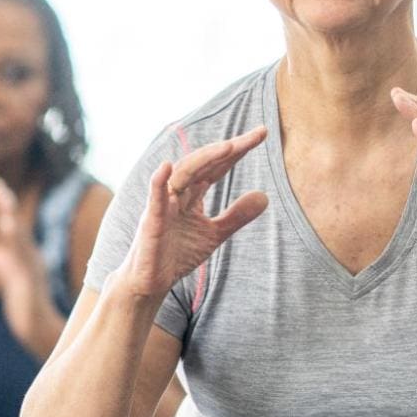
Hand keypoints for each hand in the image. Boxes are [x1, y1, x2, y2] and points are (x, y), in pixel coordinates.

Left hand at [0, 178, 62, 353]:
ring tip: (3, 208)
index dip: (4, 207)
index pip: (13, 229)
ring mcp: (32, 274)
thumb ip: (4, 268)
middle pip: (17, 229)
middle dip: (6, 207)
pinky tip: (3, 245)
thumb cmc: (27, 312)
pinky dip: (14, 256)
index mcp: (25, 259)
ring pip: (21, 245)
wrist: (41, 335)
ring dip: (12, 226)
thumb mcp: (12, 286)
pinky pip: (20, 269)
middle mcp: (31, 261)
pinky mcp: (29, 289)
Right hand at [114, 129, 269, 298]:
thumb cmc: (177, 254)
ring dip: (204, 159)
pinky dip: (159, 181)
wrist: (151, 282)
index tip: (262, 134)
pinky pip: (155, 198)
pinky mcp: (151, 221)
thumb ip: (236, 216)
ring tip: (228, 147)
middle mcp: (178, 192)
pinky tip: (166, 166)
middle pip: (204, 164)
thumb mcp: (215, 234)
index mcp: (193, 194)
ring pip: (183, 174)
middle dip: (229, 148)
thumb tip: (265, 196)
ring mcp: (164, 204)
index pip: (218, 166)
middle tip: (257, 134)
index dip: (238, 151)